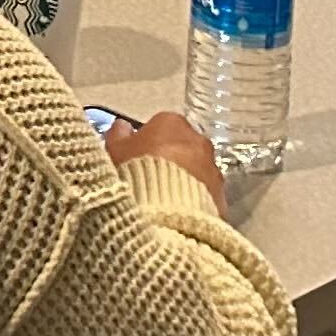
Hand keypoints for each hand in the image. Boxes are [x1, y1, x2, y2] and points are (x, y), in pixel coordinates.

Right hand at [106, 109, 226, 208]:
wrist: (164, 213)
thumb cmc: (135, 174)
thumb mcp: (114, 151)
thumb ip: (119, 135)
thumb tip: (122, 127)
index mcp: (171, 123)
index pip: (160, 125)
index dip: (148, 142)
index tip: (138, 157)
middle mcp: (198, 141)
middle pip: (183, 146)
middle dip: (171, 159)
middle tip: (152, 178)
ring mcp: (213, 169)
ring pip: (198, 170)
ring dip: (186, 179)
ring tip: (166, 199)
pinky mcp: (221, 197)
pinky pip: (206, 194)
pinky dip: (195, 199)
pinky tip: (180, 212)